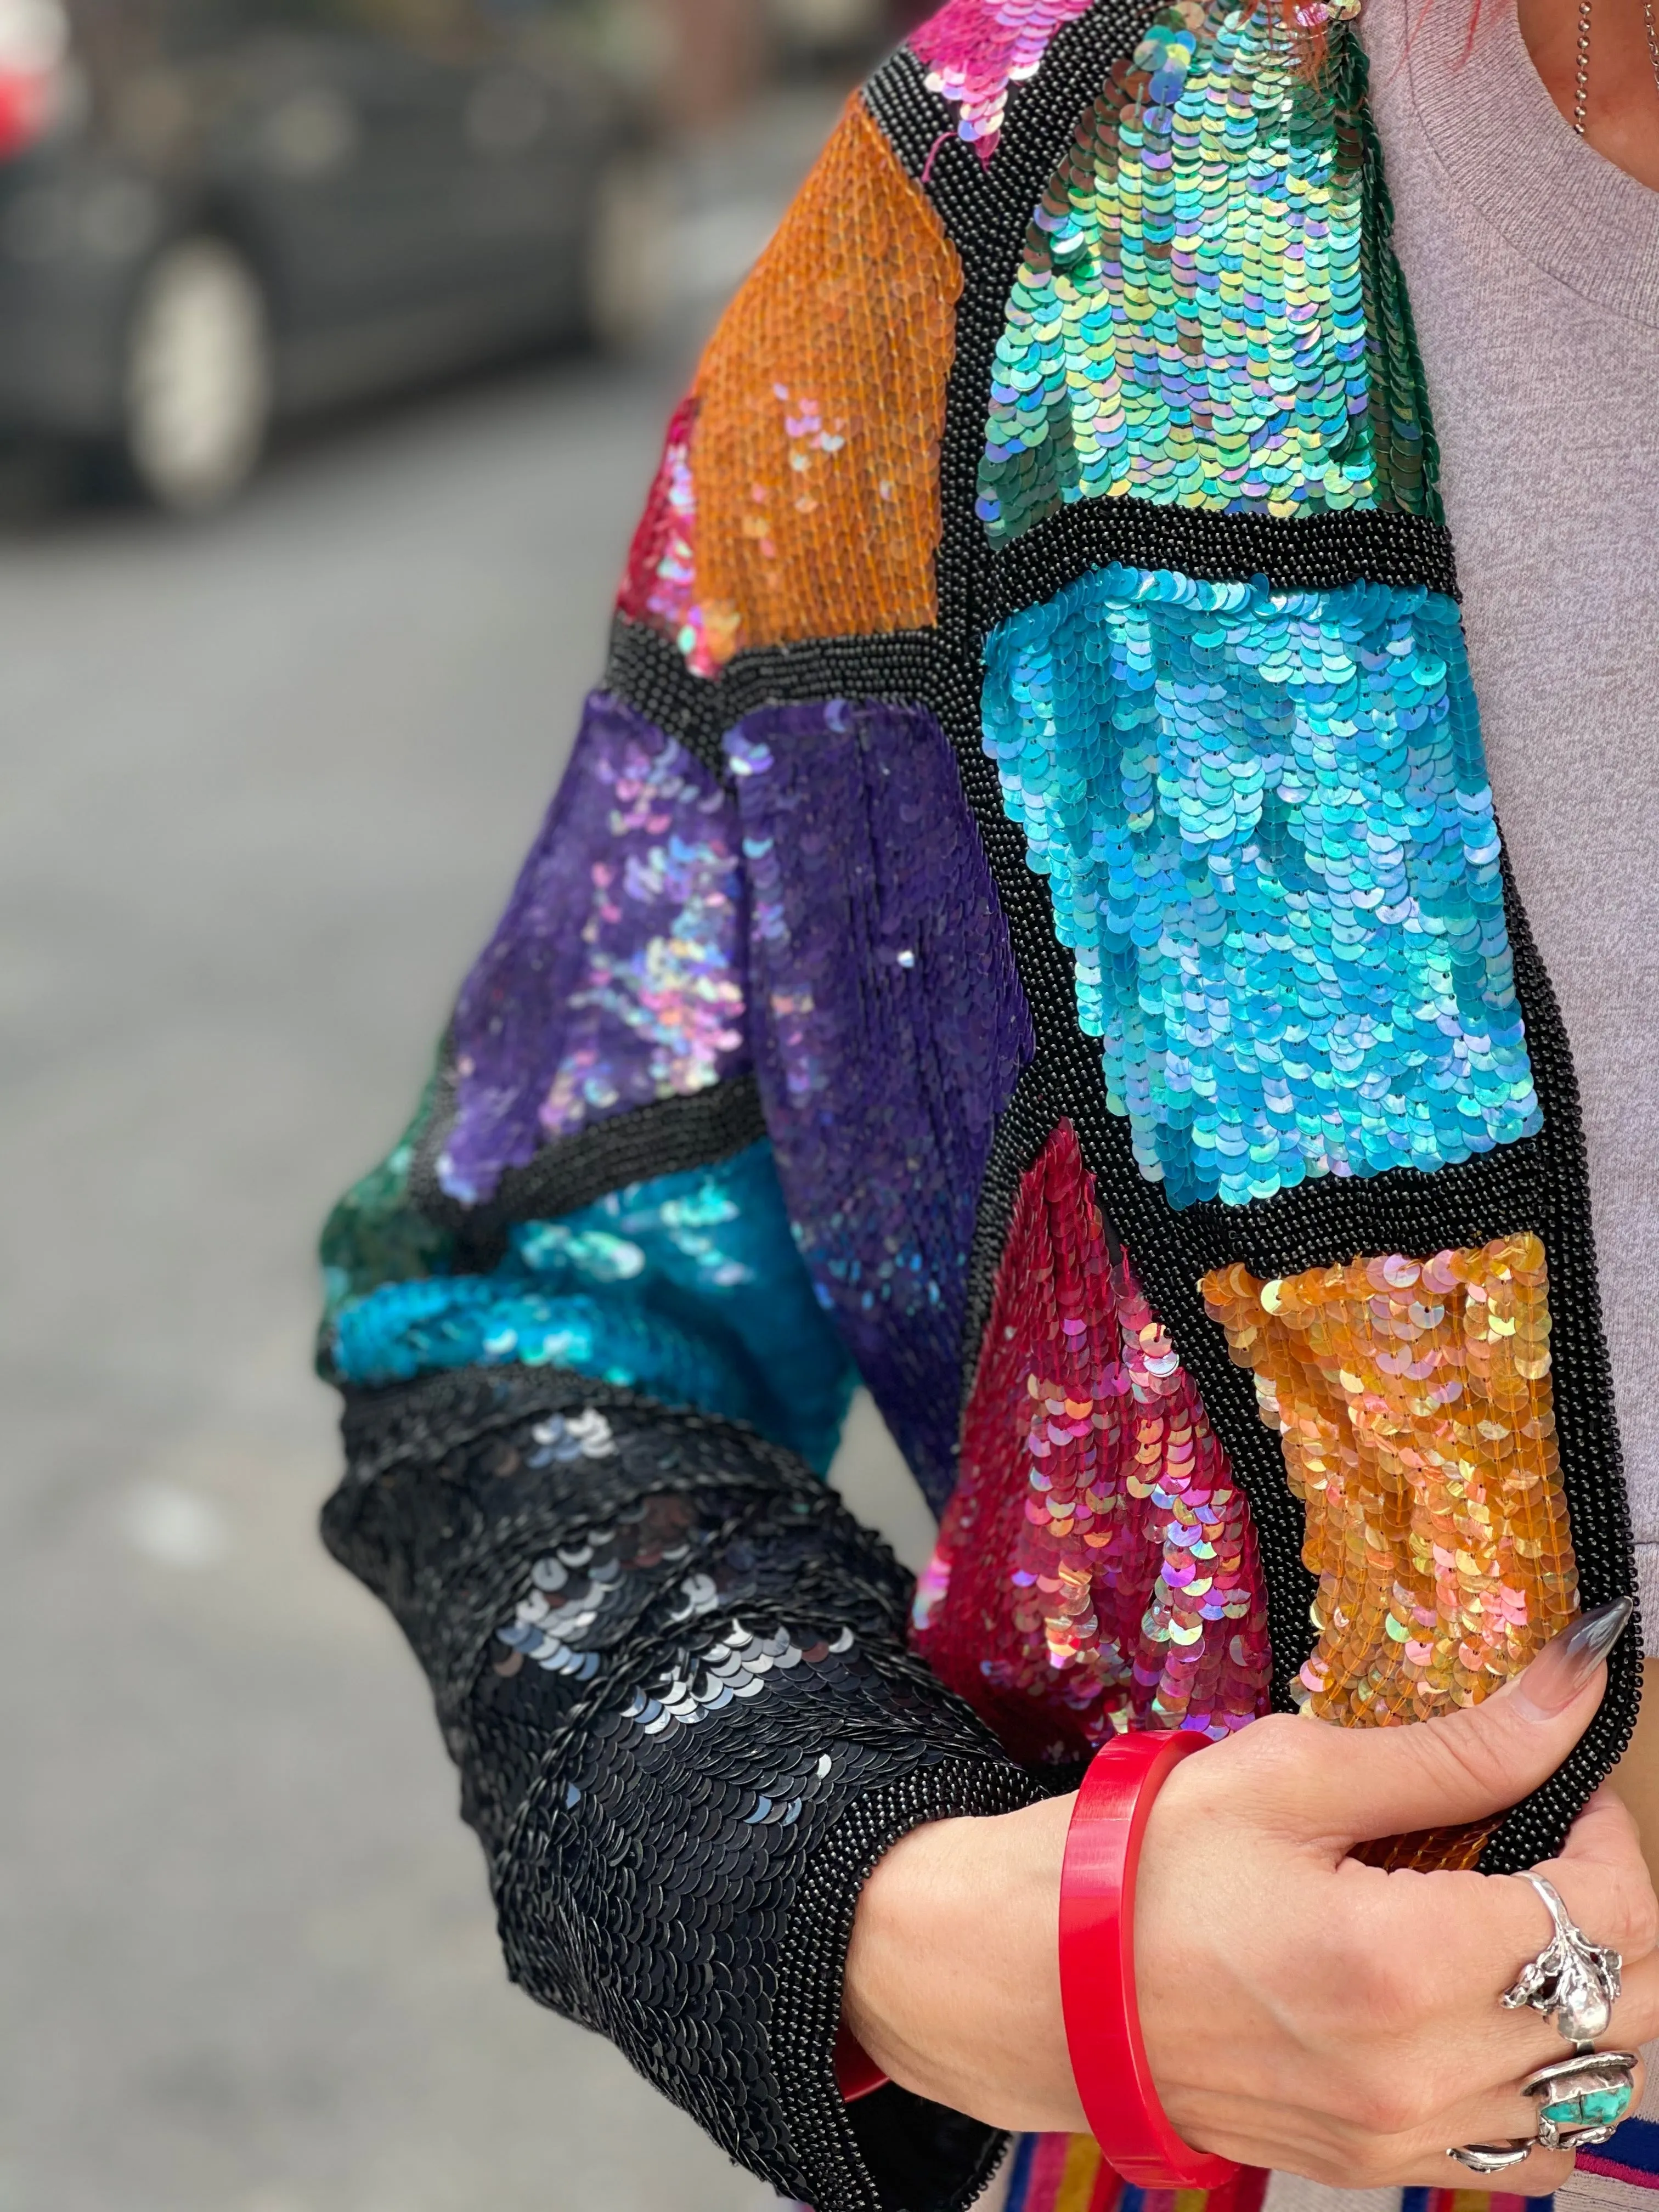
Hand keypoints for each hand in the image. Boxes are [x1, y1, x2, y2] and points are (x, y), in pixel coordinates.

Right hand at [842, 1603, 1656, 2189]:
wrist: (1038, 1981)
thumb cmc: (1145, 1865)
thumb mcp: (1292, 1773)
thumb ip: (1454, 1748)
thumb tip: (1570, 1695)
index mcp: (1400, 1964)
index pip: (1610, 1915)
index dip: (1607, 1834)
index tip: (1557, 1786)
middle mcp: (1419, 2074)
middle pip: (1625, 2009)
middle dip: (1611, 1908)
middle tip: (1538, 1840)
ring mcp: (1401, 2137)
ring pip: (1589, 2087)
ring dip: (1585, 1996)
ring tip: (1508, 1920)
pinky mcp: (1376, 2164)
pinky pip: (1525, 2149)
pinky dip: (1540, 2077)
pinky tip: (1481, 2005)